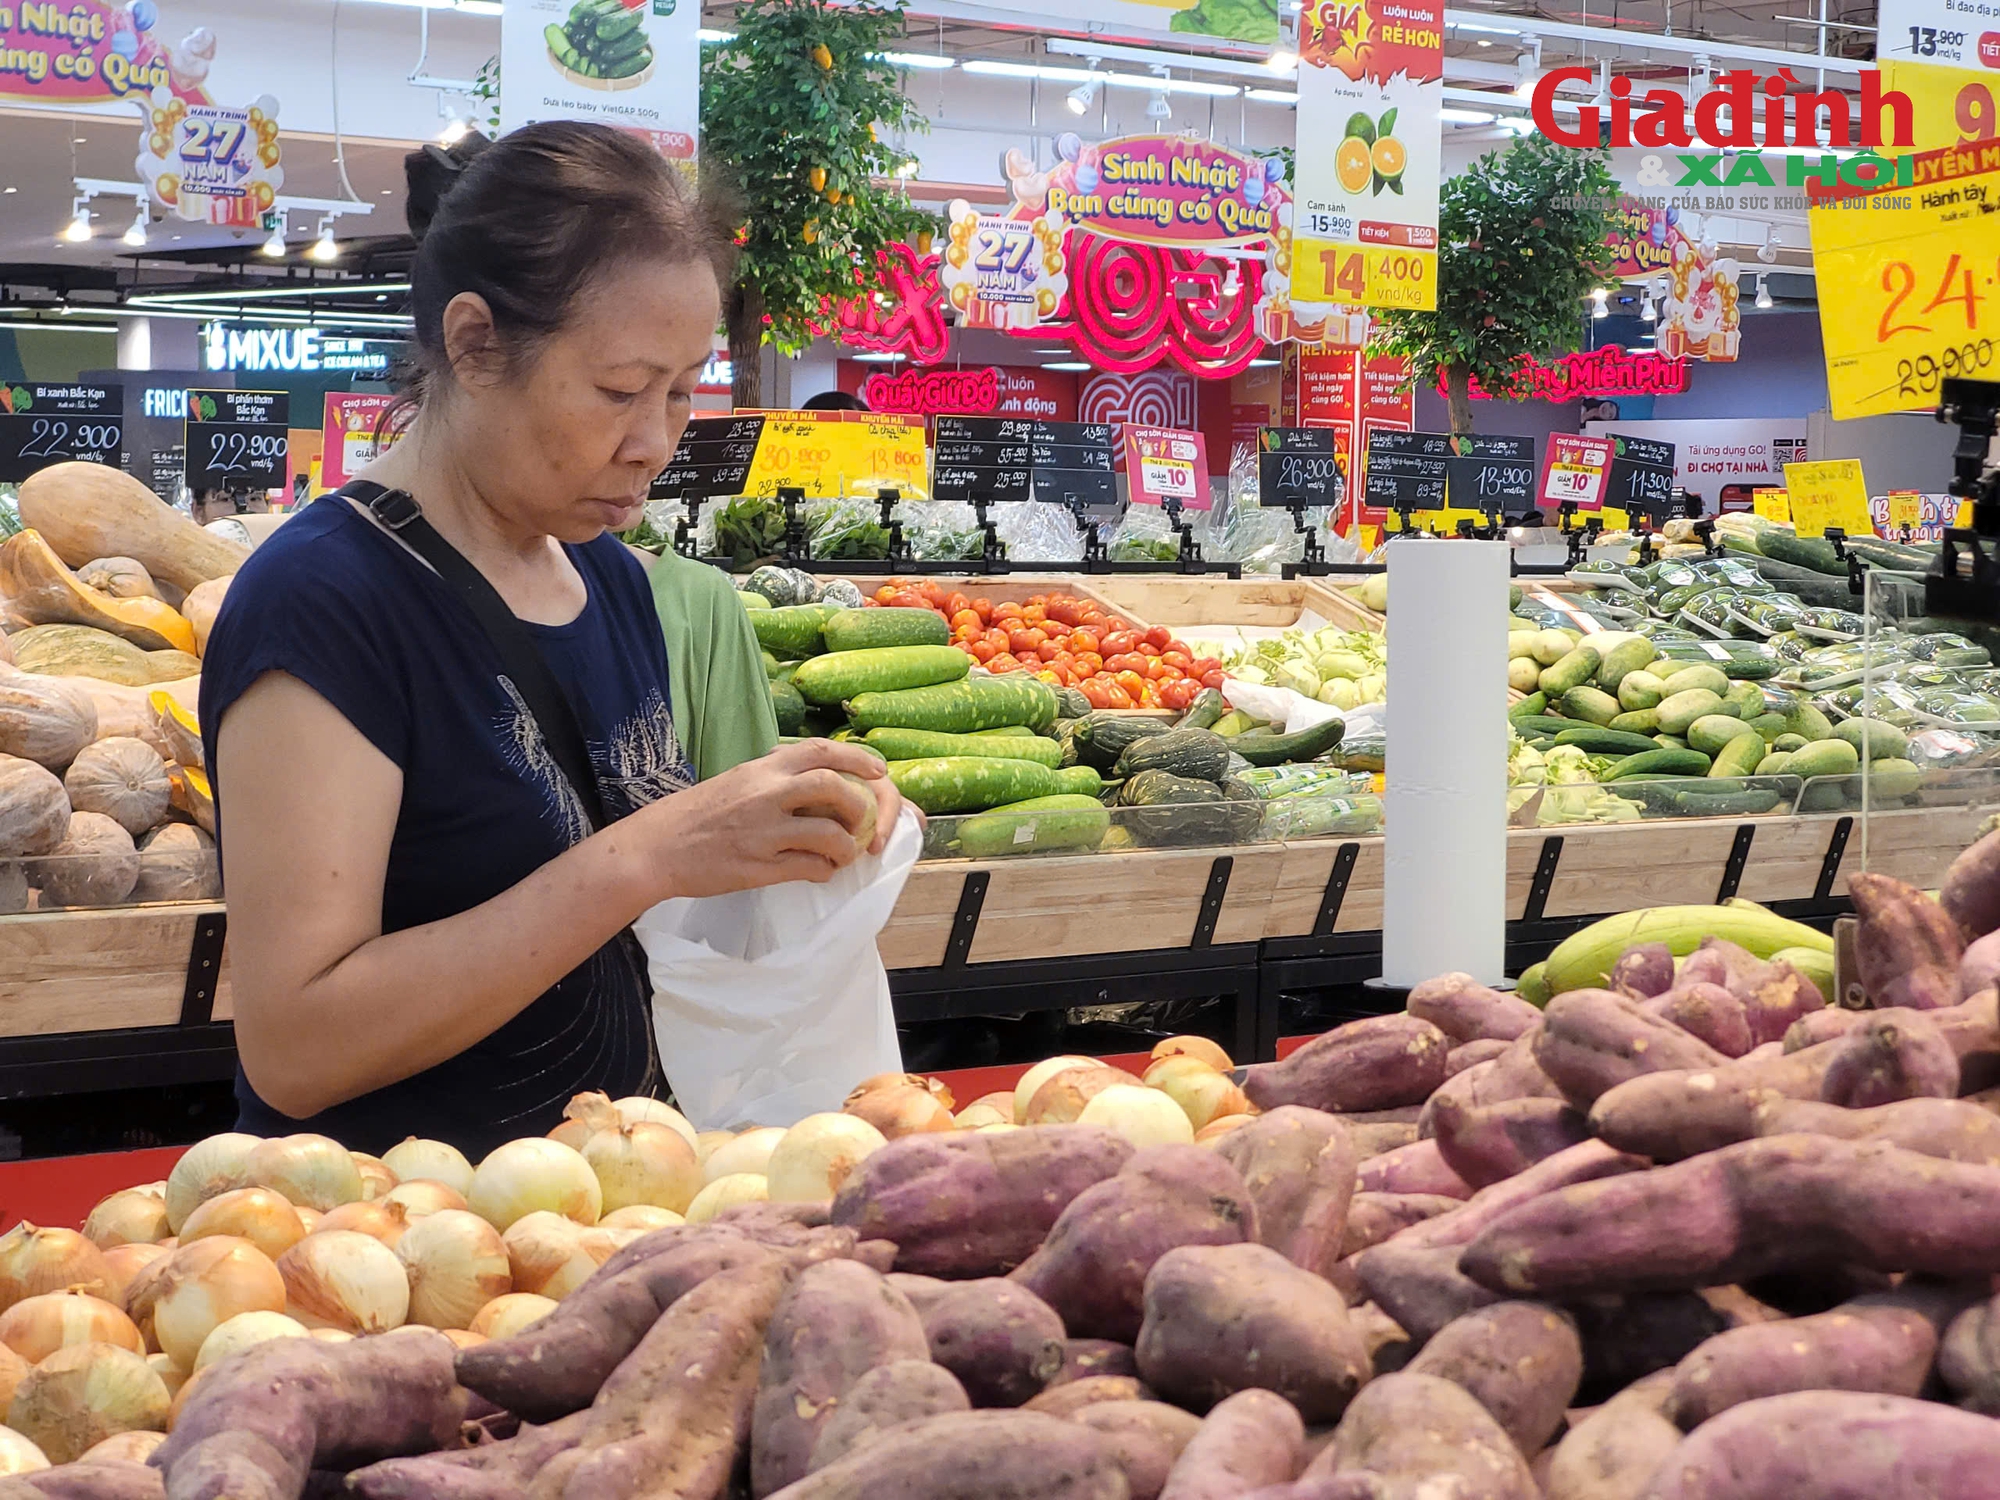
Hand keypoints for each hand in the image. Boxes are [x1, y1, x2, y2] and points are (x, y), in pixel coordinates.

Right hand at [625, 739, 907, 900]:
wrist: (658, 846)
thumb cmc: (696, 813)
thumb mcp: (737, 780)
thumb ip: (773, 778)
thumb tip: (814, 779)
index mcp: (762, 769)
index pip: (820, 751)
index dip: (857, 758)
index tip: (878, 770)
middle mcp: (766, 794)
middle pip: (833, 788)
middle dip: (859, 806)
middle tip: (863, 821)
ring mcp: (764, 831)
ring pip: (828, 834)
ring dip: (846, 846)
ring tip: (844, 854)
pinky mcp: (759, 866)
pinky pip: (809, 868)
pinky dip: (824, 870)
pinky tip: (821, 872)